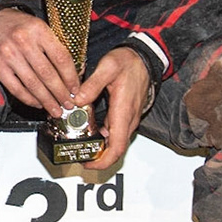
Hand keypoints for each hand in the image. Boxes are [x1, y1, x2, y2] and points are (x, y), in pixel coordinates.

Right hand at [0, 8, 81, 116]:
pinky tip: (38, 103)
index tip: (76, 89)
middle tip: (68, 104)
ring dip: (46, 100)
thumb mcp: (39, 28)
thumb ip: (53, 46)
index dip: (71, 77)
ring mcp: (8, 54)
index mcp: (38, 30)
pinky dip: (28, 99)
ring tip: (55, 109)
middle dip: (60, 93)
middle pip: (47, 74)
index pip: (61, 58)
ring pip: (33, 84)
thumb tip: (71, 74)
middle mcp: (23, 41)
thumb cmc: (18, 26)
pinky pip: (16, 88)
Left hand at [70, 46, 152, 174]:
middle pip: (116, 148)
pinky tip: (90, 132)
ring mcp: (128, 118)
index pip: (117, 146)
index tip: (89, 163)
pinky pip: (116, 132)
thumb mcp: (108, 67)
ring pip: (116, 141)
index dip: (103, 160)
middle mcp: (128, 118)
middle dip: (99, 158)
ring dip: (101, 148)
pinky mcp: (126, 115)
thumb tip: (77, 99)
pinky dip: (104, 138)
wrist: (143, 57)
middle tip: (79, 156)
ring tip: (81, 146)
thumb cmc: (129, 62)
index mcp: (124, 111)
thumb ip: (92, 84)